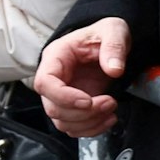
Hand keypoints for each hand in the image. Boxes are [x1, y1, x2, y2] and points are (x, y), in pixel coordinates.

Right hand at [34, 18, 129, 137]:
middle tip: (109, 103)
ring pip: (62, 121)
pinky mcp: (73, 107)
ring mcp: (62, 95)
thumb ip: (114, 46)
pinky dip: (91, 128)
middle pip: (53, 107)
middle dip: (84, 112)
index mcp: (56, 57)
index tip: (88, 100)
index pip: (45, 83)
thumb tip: (114, 69)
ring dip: (88, 123)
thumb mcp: (113, 30)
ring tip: (111, 109)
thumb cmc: (104, 34)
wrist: (108, 42)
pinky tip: (107, 118)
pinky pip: (73, 127)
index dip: (64, 97)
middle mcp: (54, 78)